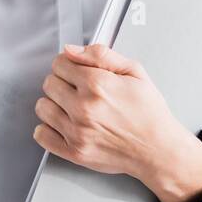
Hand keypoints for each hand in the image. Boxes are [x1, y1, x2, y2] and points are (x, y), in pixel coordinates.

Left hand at [33, 43, 201, 201]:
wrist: (159, 150)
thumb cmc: (149, 112)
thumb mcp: (134, 72)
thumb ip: (101, 55)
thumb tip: (70, 50)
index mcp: (98, 84)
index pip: (59, 63)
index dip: (69, 64)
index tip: (77, 71)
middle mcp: (84, 108)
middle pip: (49, 83)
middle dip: (62, 82)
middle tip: (79, 90)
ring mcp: (77, 132)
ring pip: (42, 107)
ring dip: (54, 104)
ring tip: (72, 107)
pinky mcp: (74, 152)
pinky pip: (41, 135)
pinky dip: (48, 129)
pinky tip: (65, 124)